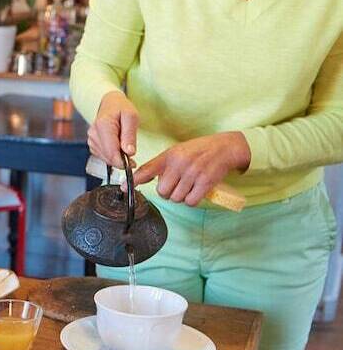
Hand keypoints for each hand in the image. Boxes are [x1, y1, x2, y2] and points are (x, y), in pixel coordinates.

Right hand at [88, 91, 139, 168]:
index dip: (122, 162)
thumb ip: (130, 135)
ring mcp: (91, 139)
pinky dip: (111, 155)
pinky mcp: (92, 144)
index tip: (132, 163)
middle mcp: (93, 133)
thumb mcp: (132, 117)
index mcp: (103, 125)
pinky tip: (117, 146)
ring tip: (124, 146)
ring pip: (105, 158)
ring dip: (117, 158)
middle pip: (108, 157)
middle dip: (121, 160)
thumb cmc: (122, 109)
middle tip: (131, 154)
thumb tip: (129, 152)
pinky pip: (103, 156)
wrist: (110, 104)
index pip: (111, 152)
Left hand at [133, 132, 250, 205]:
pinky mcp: (205, 182)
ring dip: (181, 196)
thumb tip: (144, 178)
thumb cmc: (198, 151)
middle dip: (168, 192)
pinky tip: (196, 191)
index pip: (147, 169)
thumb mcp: (177, 151)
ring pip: (176, 198)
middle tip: (177, 185)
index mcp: (169, 155)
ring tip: (188, 186)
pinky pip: (191, 201)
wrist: (225, 147)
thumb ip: (162, 164)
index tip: (124, 188)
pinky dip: (192, 200)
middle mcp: (179, 164)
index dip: (134, 181)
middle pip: (162, 191)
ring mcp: (192, 173)